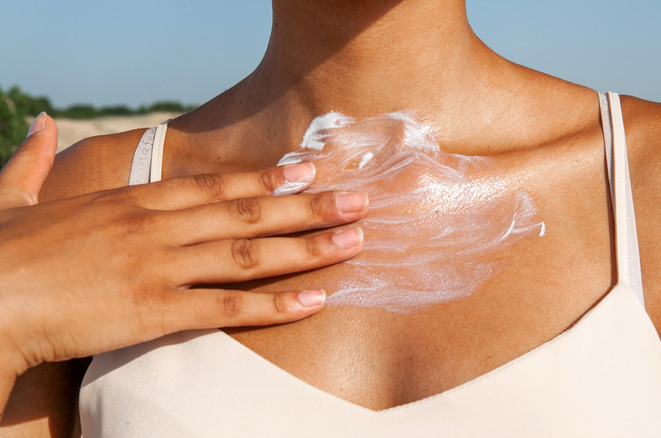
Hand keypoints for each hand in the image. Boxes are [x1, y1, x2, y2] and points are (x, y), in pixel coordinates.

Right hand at [0, 113, 366, 383]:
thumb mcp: (10, 194)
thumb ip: (33, 158)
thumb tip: (37, 121)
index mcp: (131, 201)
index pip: (213, 185)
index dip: (265, 177)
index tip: (308, 169)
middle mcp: (155, 227)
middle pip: (246, 213)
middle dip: (307, 207)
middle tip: (358, 201)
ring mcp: (158, 266)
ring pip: (248, 254)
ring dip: (306, 248)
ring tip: (353, 241)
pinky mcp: (152, 310)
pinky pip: (226, 307)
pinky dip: (274, 305)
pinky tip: (314, 301)